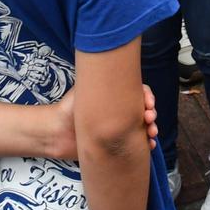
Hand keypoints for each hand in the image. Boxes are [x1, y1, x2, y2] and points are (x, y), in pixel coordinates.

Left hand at [43, 85, 160, 159]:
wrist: (58, 133)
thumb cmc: (69, 108)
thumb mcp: (84, 90)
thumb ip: (98, 80)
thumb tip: (113, 64)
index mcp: (114, 96)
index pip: (137, 92)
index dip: (147, 96)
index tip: (148, 102)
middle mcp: (119, 110)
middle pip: (143, 108)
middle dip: (151, 112)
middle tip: (148, 118)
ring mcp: (120, 127)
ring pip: (143, 125)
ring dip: (151, 128)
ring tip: (150, 133)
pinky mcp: (117, 142)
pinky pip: (136, 141)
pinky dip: (146, 143)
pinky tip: (149, 145)